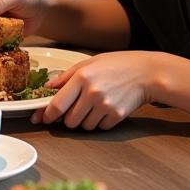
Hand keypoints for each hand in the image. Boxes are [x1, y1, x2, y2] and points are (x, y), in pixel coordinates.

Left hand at [33, 51, 164, 130]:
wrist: (146, 73)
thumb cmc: (117, 65)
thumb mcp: (89, 62)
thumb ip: (66, 76)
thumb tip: (48, 88)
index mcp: (82, 77)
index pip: (57, 104)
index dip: (47, 114)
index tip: (43, 118)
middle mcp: (92, 93)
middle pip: (69, 120)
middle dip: (68, 118)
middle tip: (73, 109)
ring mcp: (105, 106)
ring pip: (84, 126)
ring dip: (84, 121)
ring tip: (93, 105)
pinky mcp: (117, 116)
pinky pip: (100, 127)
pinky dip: (99, 122)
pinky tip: (105, 108)